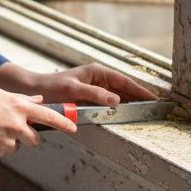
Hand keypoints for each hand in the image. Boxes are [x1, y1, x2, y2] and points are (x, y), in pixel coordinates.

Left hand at [0, 62, 157, 106]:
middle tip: (157, 109)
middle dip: (140, 98)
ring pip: (118, 97)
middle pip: (125, 89)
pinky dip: (119, 110)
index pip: (125, 82)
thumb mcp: (73, 91)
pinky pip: (109, 104)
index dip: (141, 91)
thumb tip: (117, 100)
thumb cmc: (51, 88)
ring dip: (131, 104)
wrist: (33, 92)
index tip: (155, 99)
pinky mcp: (89, 99)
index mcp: (97, 72)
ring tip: (147, 114)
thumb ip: (96, 95)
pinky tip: (126, 117)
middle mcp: (98, 79)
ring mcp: (94, 89)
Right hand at [0, 87, 77, 158]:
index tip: (74, 127)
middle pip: (34, 138)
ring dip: (8, 142)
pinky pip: (1, 152)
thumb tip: (38, 100)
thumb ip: (19, 99)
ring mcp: (8, 140)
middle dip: (27, 137)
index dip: (64, 122)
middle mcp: (16, 123)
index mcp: (17, 105)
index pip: (48, 115)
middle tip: (11, 131)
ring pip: (16, 146)